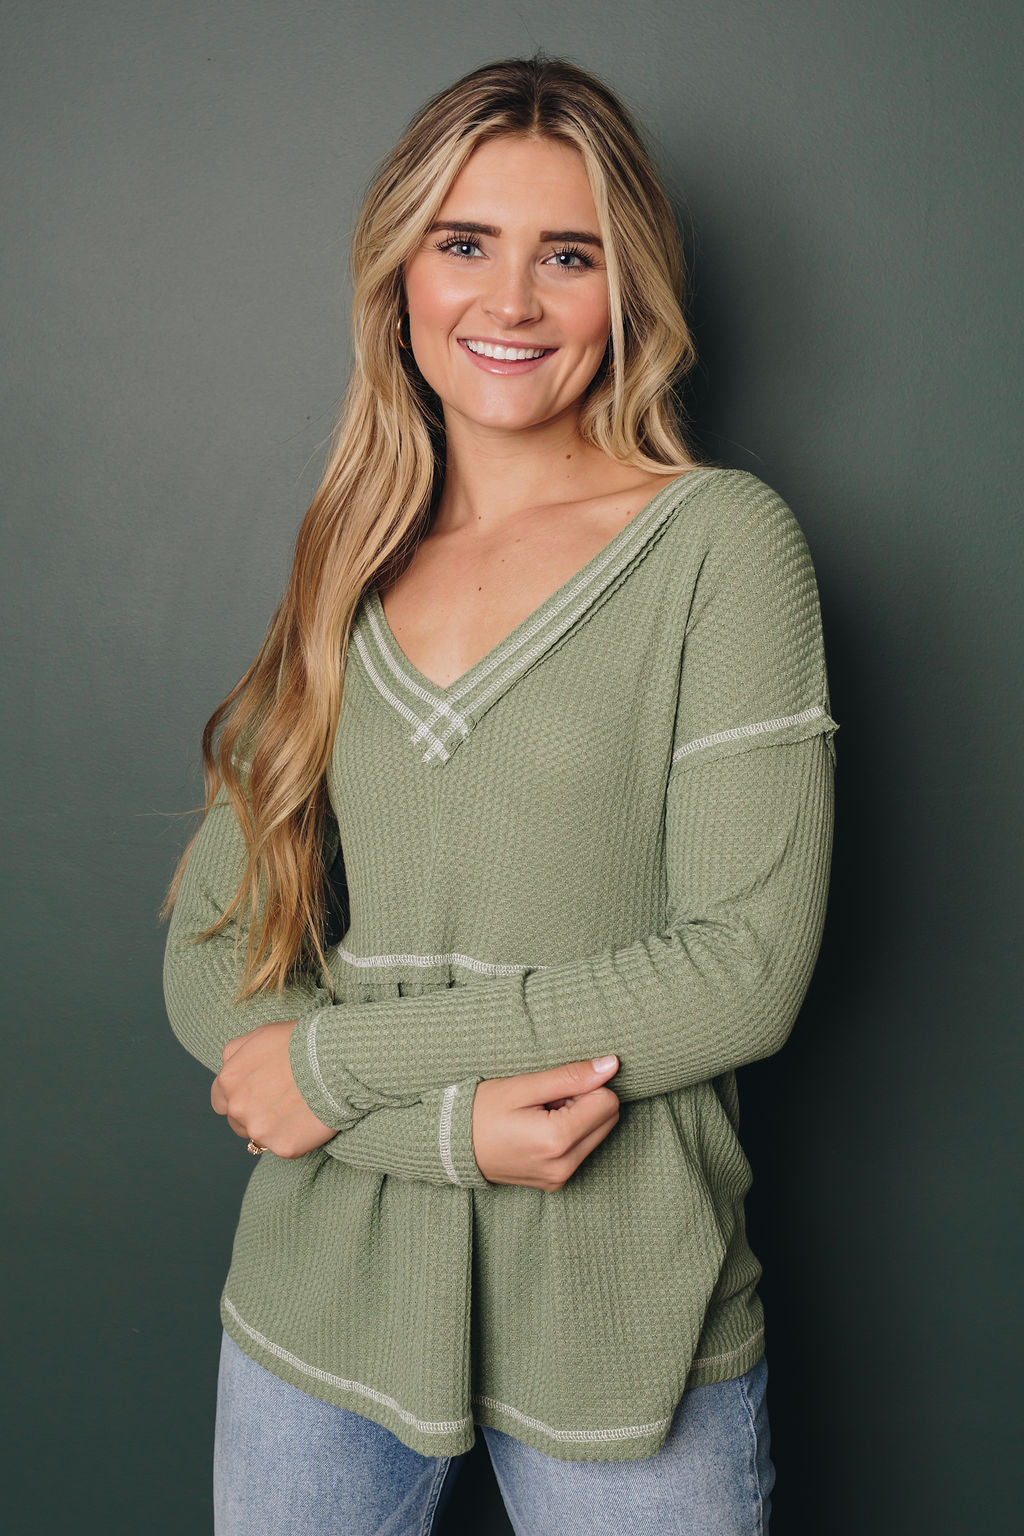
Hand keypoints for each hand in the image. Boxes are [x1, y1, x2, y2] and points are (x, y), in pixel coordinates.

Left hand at [211, 1021, 337, 1158]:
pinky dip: (296, 1137)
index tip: (258, 1095)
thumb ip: (237, 1053)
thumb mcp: (260, 1035)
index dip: (239, 1097)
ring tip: (298, 1108)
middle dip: (255, 1114)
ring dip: (274, 1127)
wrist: (337, 1059)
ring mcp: (259, 1130)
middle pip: (237, 1123)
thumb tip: (230, 1067)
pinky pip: (285, 1147)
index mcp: (228, 1080)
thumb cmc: (301, 1042)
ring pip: (259, 1138)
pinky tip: (309, 1118)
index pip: (220, 1101)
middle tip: (282, 1101)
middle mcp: (237, 1108)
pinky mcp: (283, 1147)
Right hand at [471, 1056, 620, 1189]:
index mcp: (558, 1140)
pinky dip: (569, 1134)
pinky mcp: (557, 1183)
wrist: (450, 1148)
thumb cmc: (481, 1111)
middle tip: (547, 1099)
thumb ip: (570, 1077)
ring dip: (578, 1118)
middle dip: (585, 1101)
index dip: (584, 1085)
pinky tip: (539, 1129)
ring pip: (599, 1134)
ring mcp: (561, 1178)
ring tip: (540, 1115)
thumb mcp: (523, 1087)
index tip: (554, 1088)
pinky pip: (582, 1150)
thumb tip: (611, 1064)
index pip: (607, 1101)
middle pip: (608, 1119)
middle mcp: (565, 1165)